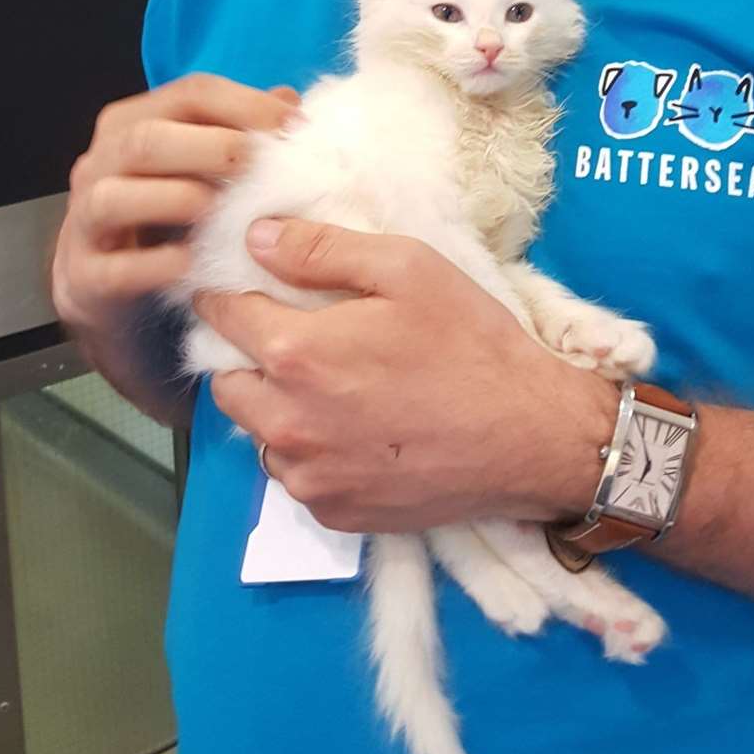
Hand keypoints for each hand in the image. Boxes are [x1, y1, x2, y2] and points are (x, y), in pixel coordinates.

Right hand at [52, 75, 302, 337]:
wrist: (112, 290)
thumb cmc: (167, 218)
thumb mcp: (203, 168)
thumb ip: (241, 133)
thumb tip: (291, 104)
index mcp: (132, 122)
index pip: (191, 93)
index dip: (248, 105)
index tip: (297, 130)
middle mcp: (99, 162)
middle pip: (147, 139)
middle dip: (216, 149)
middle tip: (268, 170)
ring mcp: (84, 220)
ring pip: (116, 197)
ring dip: (179, 201)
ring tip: (230, 216)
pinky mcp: (84, 277)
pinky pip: (115, 268)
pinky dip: (158, 266)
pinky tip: (197, 265)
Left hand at [196, 217, 620, 532]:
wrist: (530, 436)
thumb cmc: (471, 342)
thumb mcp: (406, 268)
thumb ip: (320, 250)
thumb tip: (255, 238)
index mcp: (296, 353)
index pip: (223, 316)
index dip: (230, 295)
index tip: (244, 287)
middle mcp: (287, 422)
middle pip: (229, 383)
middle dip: (247, 357)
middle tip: (296, 340)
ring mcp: (309, 476)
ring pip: (259, 434)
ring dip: (275, 409)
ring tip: (330, 388)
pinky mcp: (334, 514)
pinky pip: (295, 476)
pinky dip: (309, 452)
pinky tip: (355, 431)